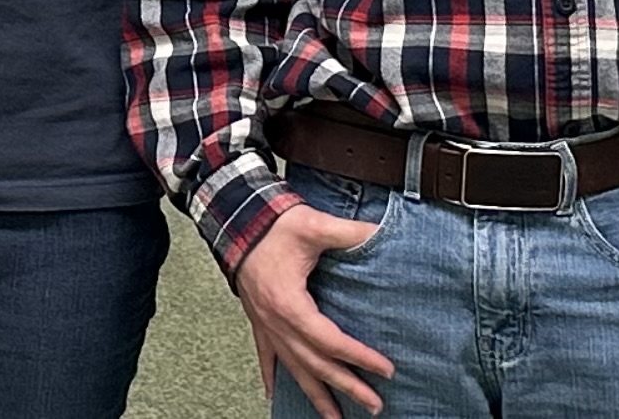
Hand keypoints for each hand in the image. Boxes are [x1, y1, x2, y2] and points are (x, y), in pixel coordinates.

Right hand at [233, 203, 395, 418]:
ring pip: (293, 369)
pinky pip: (266, 357)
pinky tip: (276, 396)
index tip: (384, 369)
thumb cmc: (271, 225)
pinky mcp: (258, 320)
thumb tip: (382, 233)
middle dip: (346, 387)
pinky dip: (273, 378)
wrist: (234, 219)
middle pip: (315, 364)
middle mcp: (275, 322)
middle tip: (374, 404)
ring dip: (316, 395)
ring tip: (335, 418)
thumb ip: (350, 232)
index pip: (330, 341)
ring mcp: (265, 325)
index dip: (359, 357)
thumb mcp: (314, 225)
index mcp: (289, 303)